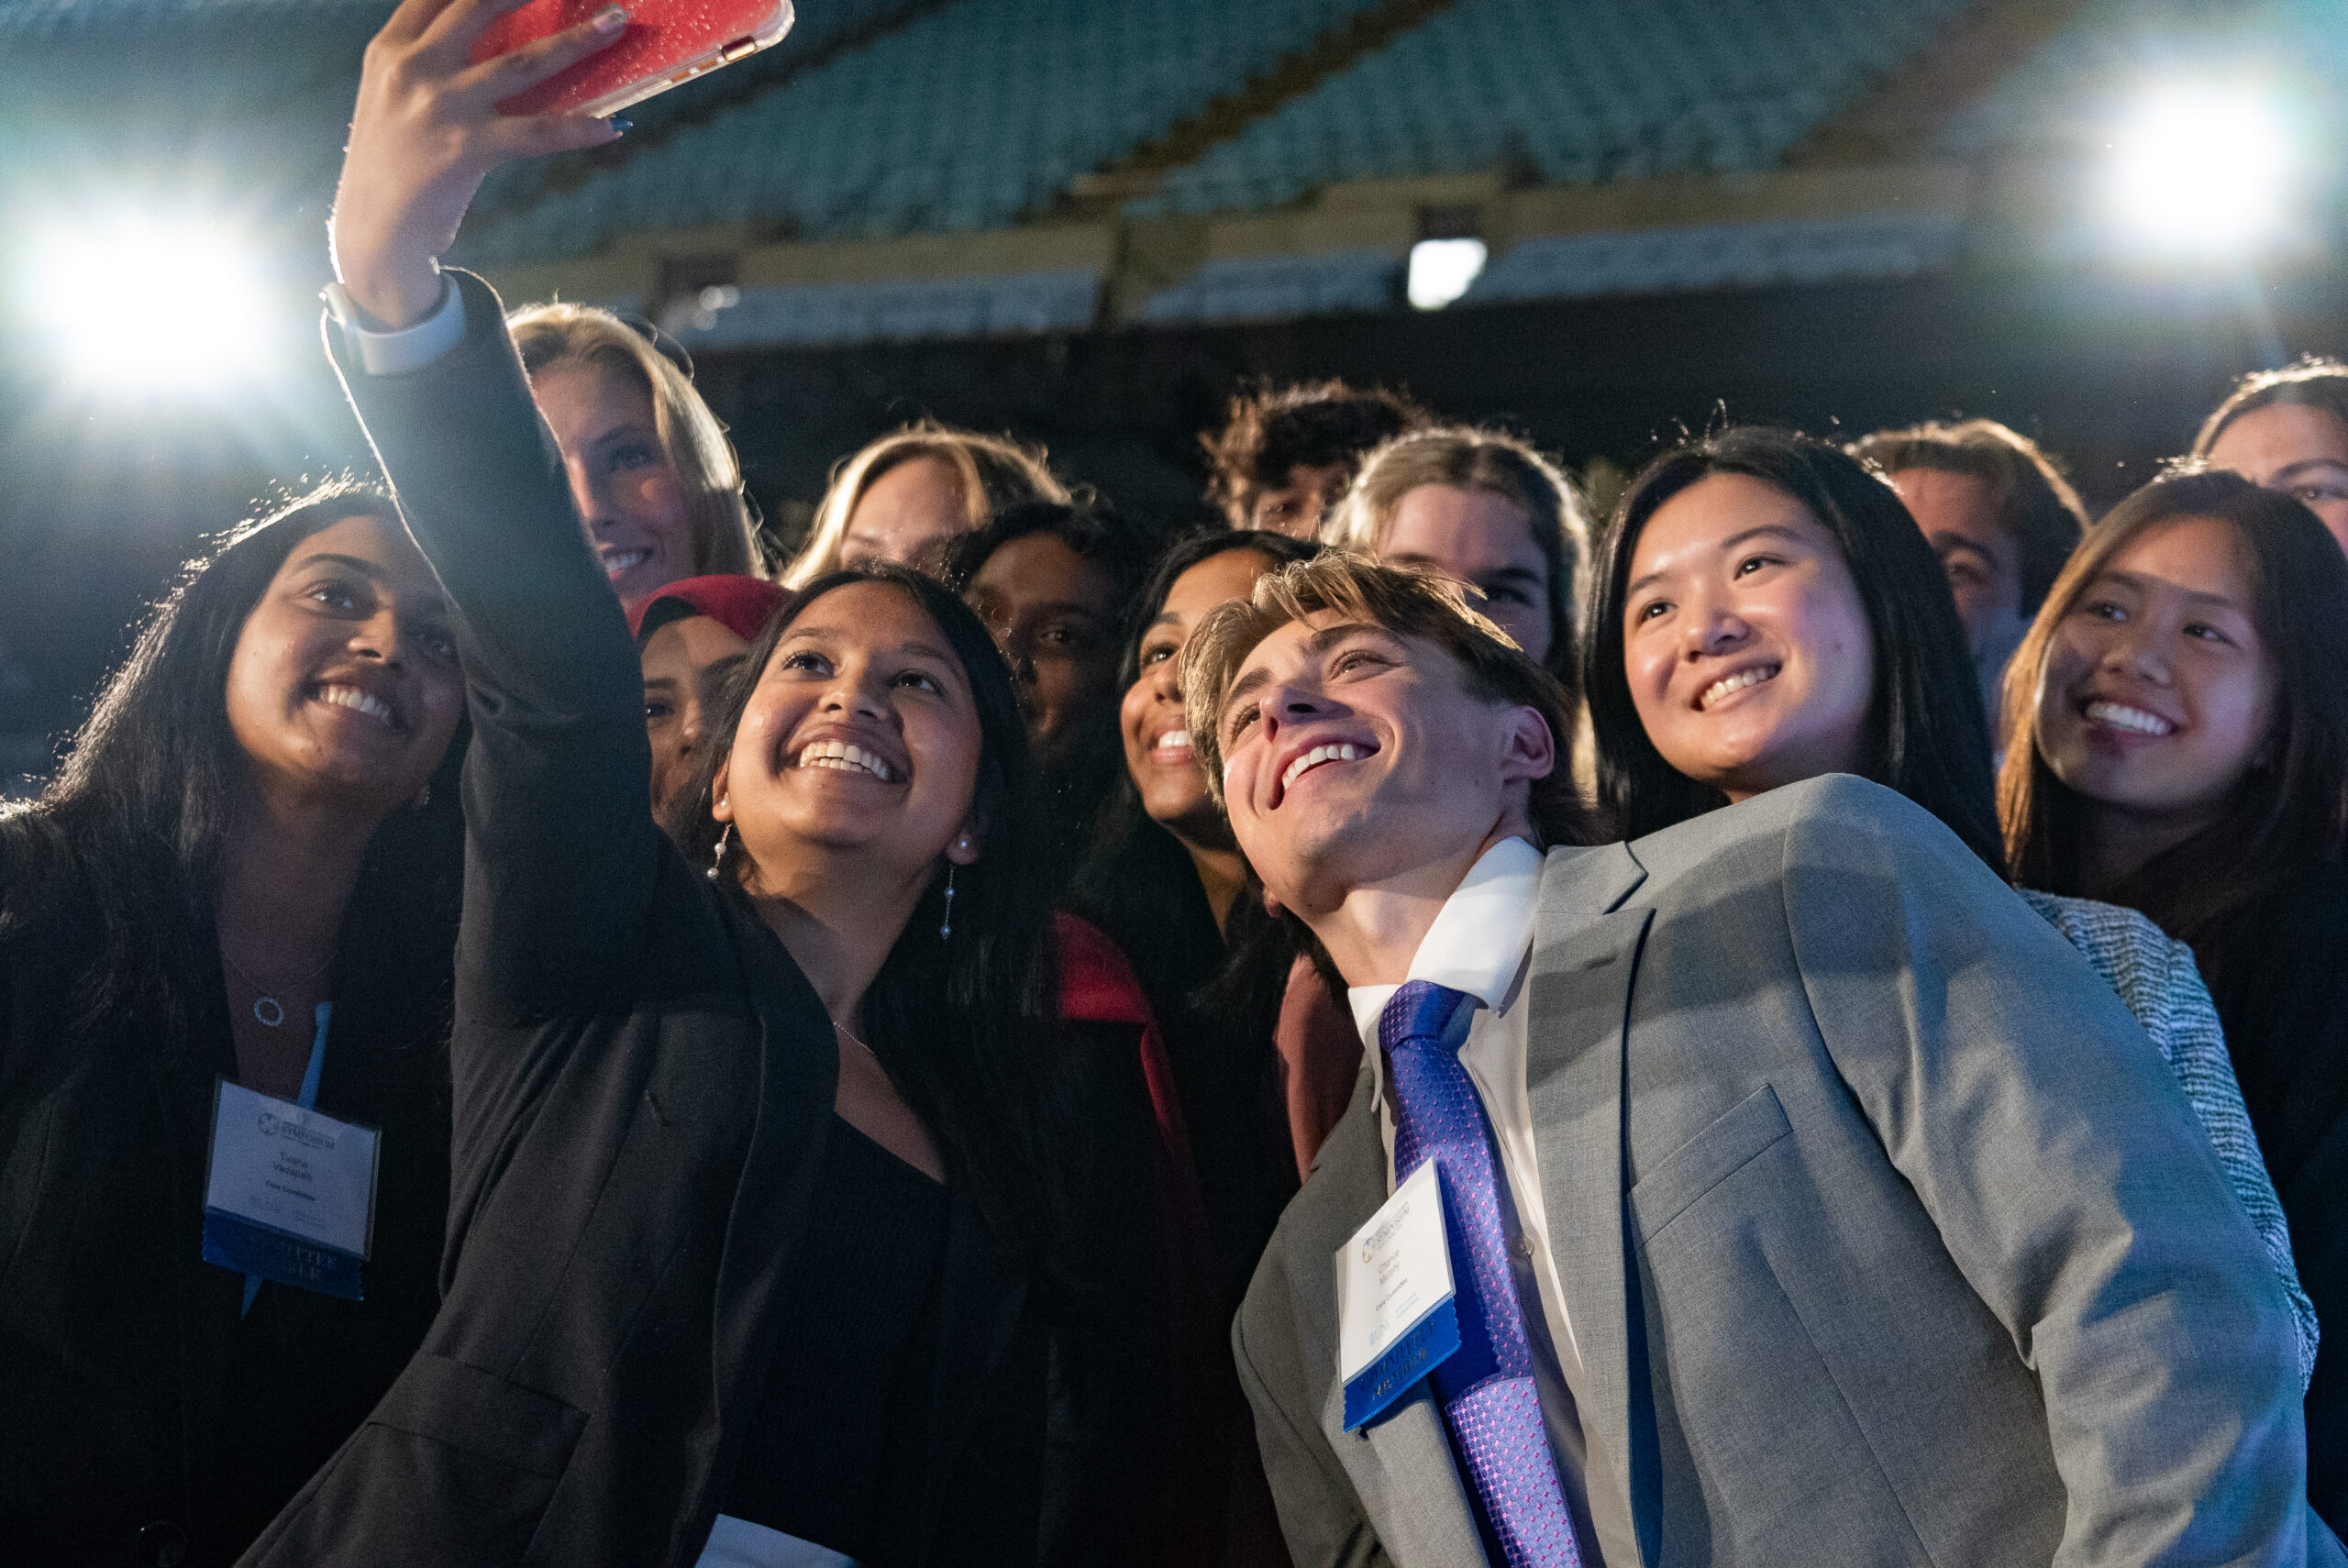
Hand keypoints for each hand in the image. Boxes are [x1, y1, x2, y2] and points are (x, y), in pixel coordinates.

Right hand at [331, 0, 626, 328]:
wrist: (373, 232)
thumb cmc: (393, 164)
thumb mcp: (394, 98)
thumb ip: (430, 63)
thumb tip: (497, 43)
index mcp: (390, 49)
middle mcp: (412, 68)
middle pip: (479, 6)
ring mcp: (440, 107)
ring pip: (522, 62)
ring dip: (576, 41)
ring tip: (614, 23)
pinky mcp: (466, 149)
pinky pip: (537, 132)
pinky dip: (580, 128)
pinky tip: (612, 125)